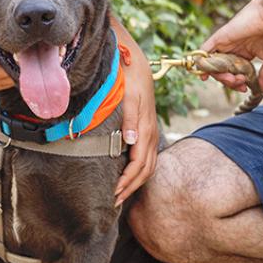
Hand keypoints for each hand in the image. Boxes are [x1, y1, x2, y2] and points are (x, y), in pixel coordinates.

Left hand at [114, 45, 158, 205]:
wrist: (136, 61)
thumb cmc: (129, 78)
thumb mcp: (129, 96)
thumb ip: (130, 120)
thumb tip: (131, 142)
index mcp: (145, 129)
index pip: (139, 164)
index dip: (127, 181)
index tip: (113, 193)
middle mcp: (150, 133)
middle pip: (145, 170)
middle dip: (130, 187)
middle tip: (114, 201)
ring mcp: (149, 131)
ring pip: (148, 165)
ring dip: (135, 182)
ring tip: (121, 193)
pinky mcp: (146, 128)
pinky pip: (146, 156)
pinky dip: (138, 171)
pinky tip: (128, 174)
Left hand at [199, 0, 262, 95]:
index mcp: (245, 53)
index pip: (234, 73)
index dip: (236, 83)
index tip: (245, 88)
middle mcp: (233, 49)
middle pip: (222, 71)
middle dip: (229, 82)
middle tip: (239, 84)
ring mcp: (226, 43)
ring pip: (214, 64)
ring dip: (219, 76)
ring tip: (231, 80)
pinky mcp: (220, 37)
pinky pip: (204, 51)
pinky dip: (201, 62)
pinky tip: (203, 75)